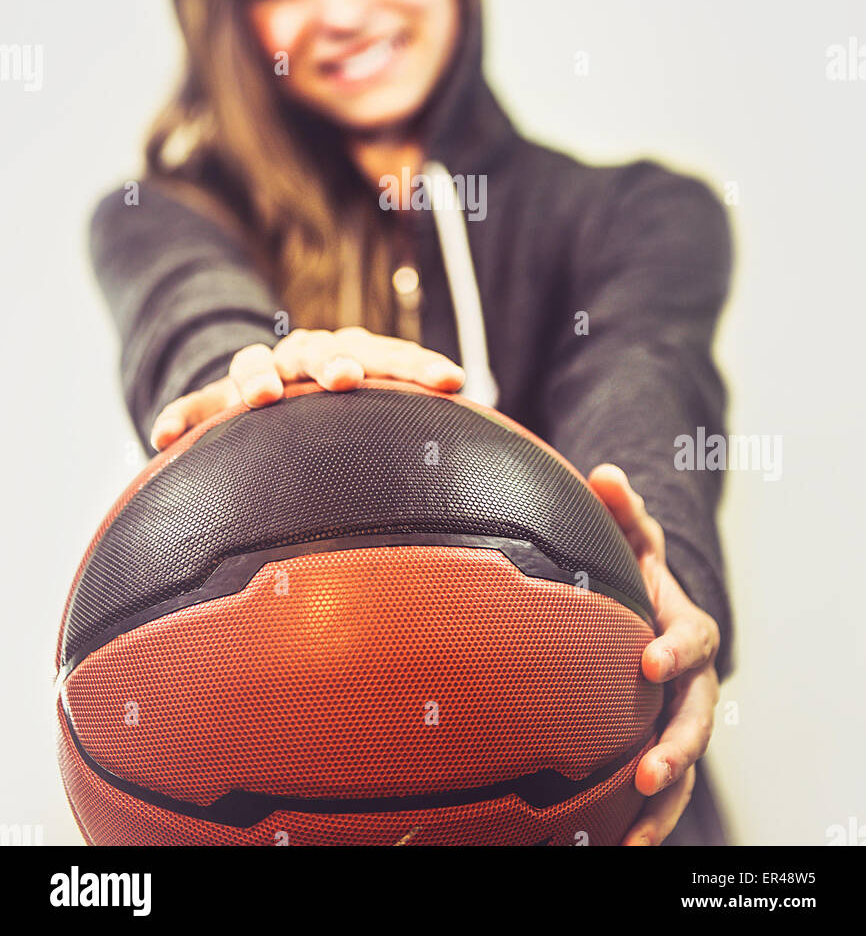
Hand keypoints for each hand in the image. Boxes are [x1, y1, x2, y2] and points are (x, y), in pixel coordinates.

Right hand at [149, 327, 464, 450]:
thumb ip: (419, 421)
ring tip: (260, 396)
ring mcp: (259, 373)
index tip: (453, 382)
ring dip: (256, 375)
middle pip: (319, 349)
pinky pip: (194, 407)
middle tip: (347, 379)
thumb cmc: (340, 414)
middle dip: (335, 362)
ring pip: (251, 361)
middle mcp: (305, 356)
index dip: (421, 365)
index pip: (391, 354)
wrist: (274, 388)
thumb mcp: (376, 412)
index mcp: (352, 354)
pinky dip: (180, 417)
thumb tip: (487, 419)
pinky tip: (164, 436)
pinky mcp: (216, 399)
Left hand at [588, 463, 720, 846]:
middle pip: (697, 718)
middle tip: (647, 773)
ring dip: (665, 802)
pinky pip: (661, 789)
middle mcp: (692, 680)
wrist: (644, 610)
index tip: (649, 662)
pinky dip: (647, 821)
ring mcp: (679, 717)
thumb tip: (604, 475)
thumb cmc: (633, 569)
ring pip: (685, 765)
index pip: (692, 640)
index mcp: (686, 628)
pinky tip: (616, 848)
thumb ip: (621, 509)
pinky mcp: (659, 747)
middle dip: (677, 747)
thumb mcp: (630, 536)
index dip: (676, 649)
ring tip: (634, 834)